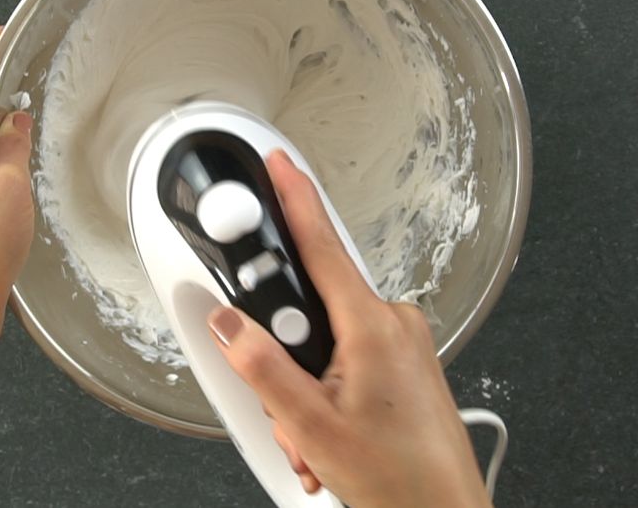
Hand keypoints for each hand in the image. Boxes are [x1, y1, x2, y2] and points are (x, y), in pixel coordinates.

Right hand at [207, 151, 490, 507]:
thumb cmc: (398, 479)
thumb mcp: (311, 425)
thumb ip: (262, 366)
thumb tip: (231, 324)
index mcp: (372, 326)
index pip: (322, 244)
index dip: (295, 197)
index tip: (279, 162)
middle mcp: (392, 323)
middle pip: (312, 306)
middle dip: (282, 353)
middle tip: (283, 404)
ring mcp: (403, 343)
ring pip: (326, 340)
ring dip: (302, 387)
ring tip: (312, 439)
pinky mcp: (406, 362)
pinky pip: (349, 357)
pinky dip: (325, 392)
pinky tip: (328, 435)